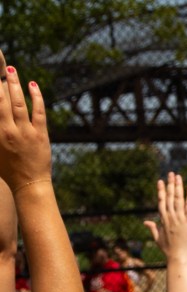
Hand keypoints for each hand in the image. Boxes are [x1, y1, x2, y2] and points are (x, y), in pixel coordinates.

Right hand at [0, 58, 50, 189]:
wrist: (29, 184)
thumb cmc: (7, 170)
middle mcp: (9, 131)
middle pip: (2, 101)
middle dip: (0, 82)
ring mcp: (27, 132)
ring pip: (20, 103)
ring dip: (16, 85)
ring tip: (12, 70)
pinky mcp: (41, 134)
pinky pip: (39, 112)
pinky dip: (36, 97)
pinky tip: (33, 85)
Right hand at [143, 172, 186, 264]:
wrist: (178, 257)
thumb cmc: (168, 250)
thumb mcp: (158, 238)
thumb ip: (152, 228)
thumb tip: (145, 222)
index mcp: (163, 220)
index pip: (161, 201)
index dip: (161, 190)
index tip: (160, 181)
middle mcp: (171, 217)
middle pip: (170, 197)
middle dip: (170, 184)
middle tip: (171, 173)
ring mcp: (180, 219)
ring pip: (179, 199)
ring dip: (178, 187)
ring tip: (178, 176)